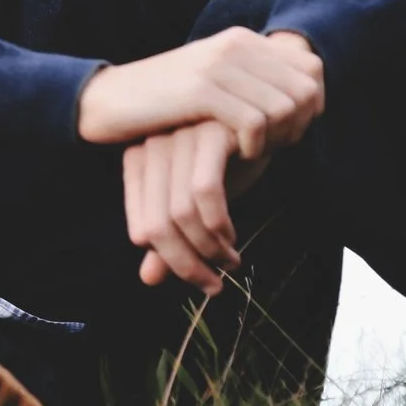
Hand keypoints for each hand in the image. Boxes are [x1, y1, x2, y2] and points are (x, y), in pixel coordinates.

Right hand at [77, 27, 324, 162]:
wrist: (109, 100)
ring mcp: (218, 66)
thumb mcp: (215, 81)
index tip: (287, 129)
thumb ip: (255, 81)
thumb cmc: (166, 102)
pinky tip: (236, 153)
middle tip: (272, 145)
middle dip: (298, 125)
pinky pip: (254, 122)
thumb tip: (307, 99)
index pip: (311, 68)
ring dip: (277, 138)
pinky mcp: (201, 91)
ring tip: (254, 150)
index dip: (311, 105)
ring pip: (284, 107)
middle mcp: (236, 45)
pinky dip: (254, 145)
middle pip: (305, 90)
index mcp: (243, 40)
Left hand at [122, 120, 238, 293]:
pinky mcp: (210, 131)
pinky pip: (205, 190)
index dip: (168, 263)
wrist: (265, 120)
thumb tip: (147, 279)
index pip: (141, 230)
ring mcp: (181, 136)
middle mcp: (154, 146)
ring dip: (208, 249)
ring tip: (230, 262)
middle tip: (214, 285)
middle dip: (187, 265)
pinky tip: (233, 236)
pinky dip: (219, 223)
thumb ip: (169, 237)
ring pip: (181, 213)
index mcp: (139, 160)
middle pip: (158, 226)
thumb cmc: (225, 164)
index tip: (199, 279)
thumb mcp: (194, 204)